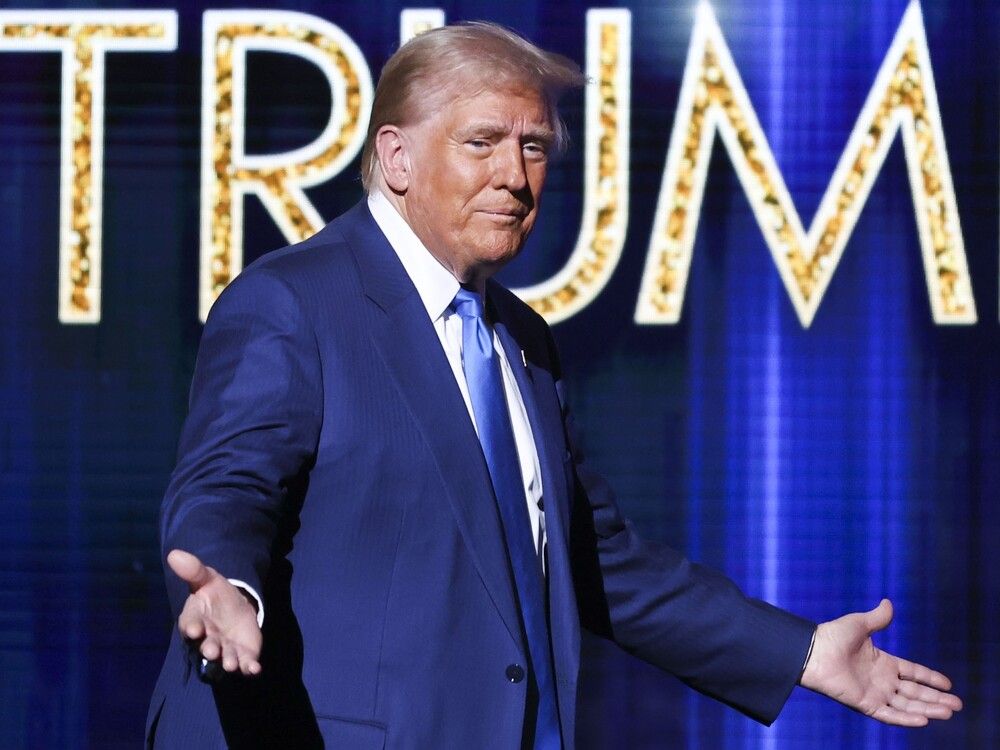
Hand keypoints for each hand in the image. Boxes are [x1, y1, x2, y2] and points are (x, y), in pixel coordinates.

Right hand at [167, 549, 262, 676]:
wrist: (236, 607)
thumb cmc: (216, 594)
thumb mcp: (207, 578)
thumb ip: (193, 570)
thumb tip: (174, 554)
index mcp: (196, 621)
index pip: (190, 625)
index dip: (192, 627)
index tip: (194, 629)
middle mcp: (209, 638)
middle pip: (207, 646)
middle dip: (210, 649)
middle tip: (212, 651)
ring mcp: (226, 648)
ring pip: (225, 658)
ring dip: (228, 662)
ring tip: (231, 664)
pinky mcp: (243, 654)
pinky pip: (245, 664)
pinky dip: (249, 668)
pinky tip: (254, 669)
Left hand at [799, 599, 961, 725]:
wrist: (813, 650)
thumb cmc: (832, 636)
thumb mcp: (859, 624)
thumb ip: (877, 618)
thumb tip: (888, 602)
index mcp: (882, 662)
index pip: (912, 672)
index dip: (930, 678)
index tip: (948, 684)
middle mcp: (881, 680)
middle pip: (915, 692)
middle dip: (936, 699)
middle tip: (957, 705)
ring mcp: (874, 693)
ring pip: (907, 705)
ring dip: (927, 709)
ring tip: (948, 712)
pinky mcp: (864, 703)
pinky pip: (889, 715)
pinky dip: (905, 719)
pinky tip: (923, 720)